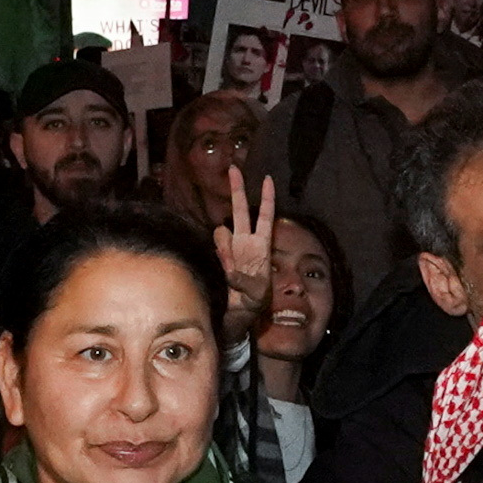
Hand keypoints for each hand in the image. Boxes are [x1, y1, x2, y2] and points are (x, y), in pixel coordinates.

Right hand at [215, 175, 278, 329]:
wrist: (236, 314)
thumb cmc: (254, 303)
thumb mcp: (256, 295)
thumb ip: (245, 282)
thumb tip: (231, 271)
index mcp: (262, 246)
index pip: (265, 216)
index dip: (267, 198)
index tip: (267, 179)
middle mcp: (246, 243)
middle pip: (240, 210)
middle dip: (236, 189)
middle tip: (234, 168)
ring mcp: (230, 249)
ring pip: (221, 233)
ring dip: (225, 247)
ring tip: (233, 272)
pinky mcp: (217, 257)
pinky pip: (214, 249)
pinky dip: (219, 258)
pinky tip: (226, 274)